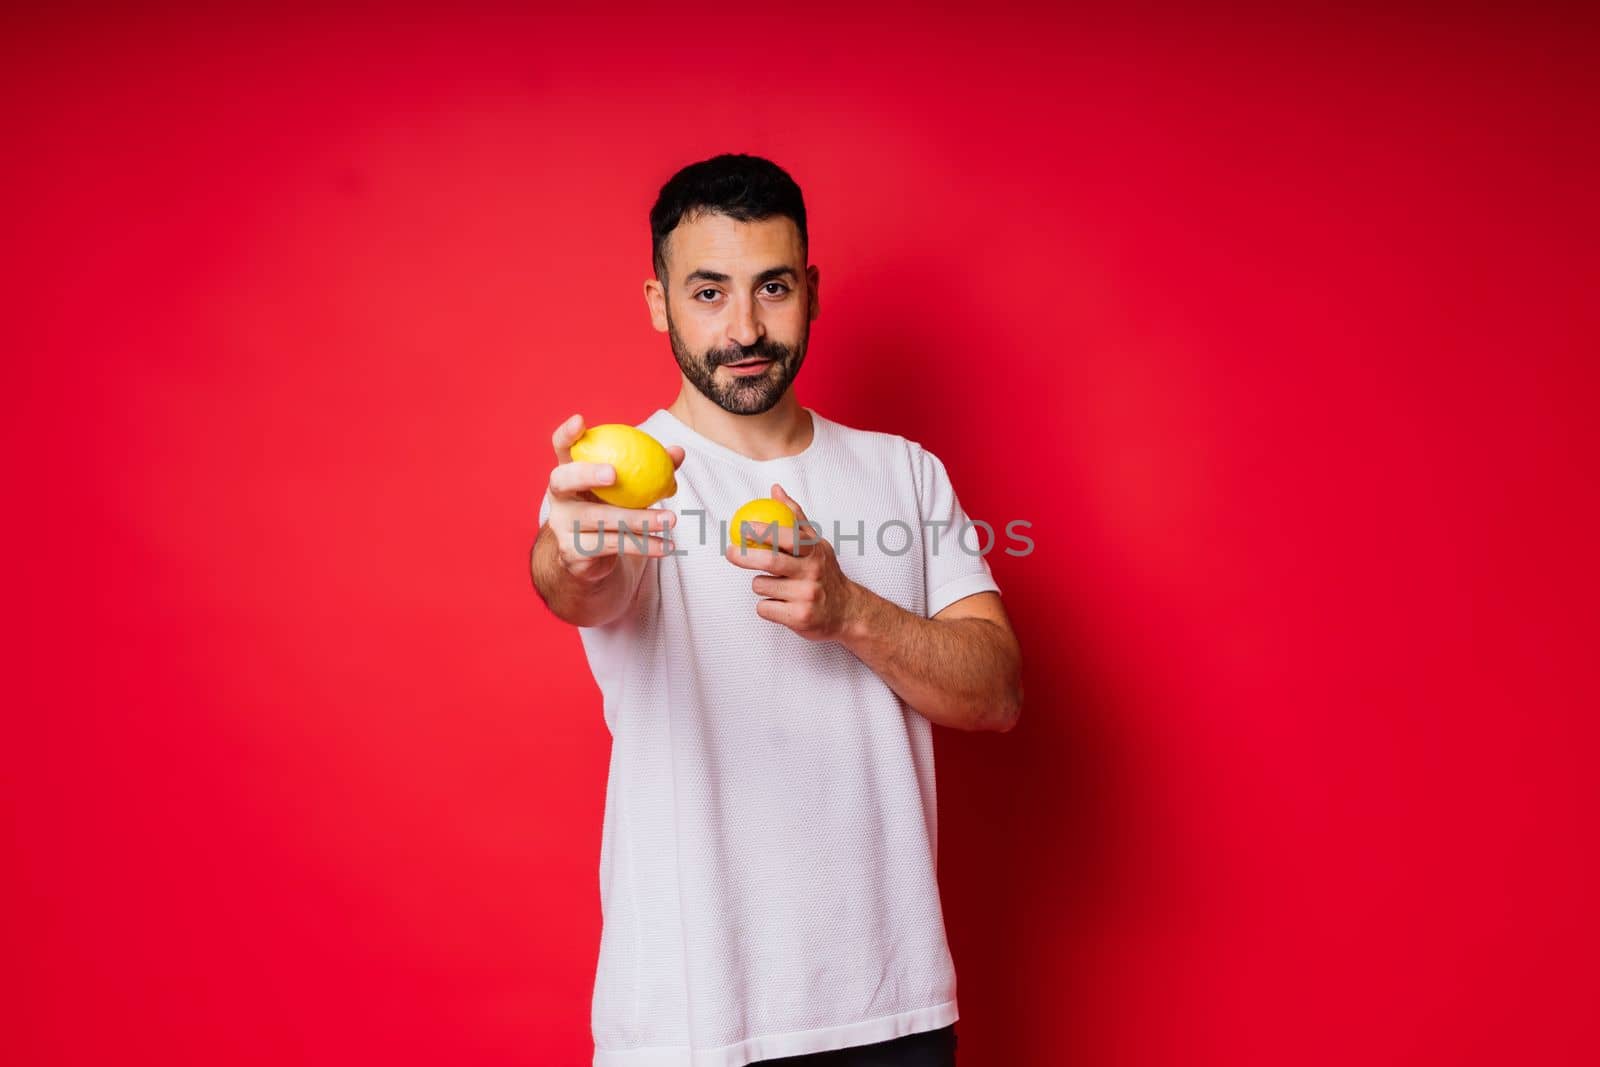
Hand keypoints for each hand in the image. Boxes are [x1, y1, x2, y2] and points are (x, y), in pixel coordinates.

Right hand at [546, 413, 683, 582]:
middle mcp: (559, 497)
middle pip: (563, 480)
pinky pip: (611, 545)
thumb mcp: (628, 487)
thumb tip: (677, 452)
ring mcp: (562, 526)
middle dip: (586, 474)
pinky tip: (666, 545)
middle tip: (614, 474)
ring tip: (670, 519)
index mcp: (569, 472)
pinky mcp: (573, 553)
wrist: (591, 558)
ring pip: (598, 519)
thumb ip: (650, 467)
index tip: (580, 420)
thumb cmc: (612, 509)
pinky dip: (643, 545)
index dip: (566, 434)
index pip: (561, 447)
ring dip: (639, 520)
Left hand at [723, 484, 860, 641]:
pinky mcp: (799, 618)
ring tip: (775, 586)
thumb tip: (775, 490)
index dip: (762, 531)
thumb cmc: (826, 573)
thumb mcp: (816, 543)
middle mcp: (813, 573)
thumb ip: (794, 517)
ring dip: (760, 585)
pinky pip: (764, 608)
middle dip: (744, 556)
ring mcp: (806, 596)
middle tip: (731, 552)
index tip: (743, 527)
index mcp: (815, 552)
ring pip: (762, 586)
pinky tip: (781, 604)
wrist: (847, 611)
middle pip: (770, 562)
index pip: (787, 537)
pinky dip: (766, 606)